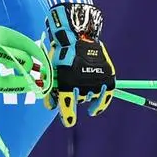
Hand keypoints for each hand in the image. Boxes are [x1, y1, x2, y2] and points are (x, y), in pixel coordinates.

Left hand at [43, 3, 115, 126]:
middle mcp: (83, 81)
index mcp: (67, 79)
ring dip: (82, 96)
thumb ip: (50, 87)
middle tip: (68, 96)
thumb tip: (50, 107)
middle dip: (71, 99)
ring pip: (88, 97)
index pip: (67, 103)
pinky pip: (105, 97)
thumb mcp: (52, 69)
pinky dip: (100, 105)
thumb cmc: (61, 52)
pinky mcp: (107, 77)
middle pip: (77, 100)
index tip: (68, 122)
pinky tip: (93, 110)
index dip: (67, 115)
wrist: (77, 34)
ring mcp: (96, 79)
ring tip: (78, 86)